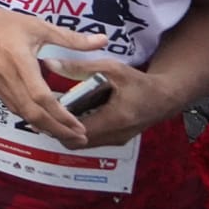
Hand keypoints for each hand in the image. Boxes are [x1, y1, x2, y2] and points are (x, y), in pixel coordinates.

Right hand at [0, 0, 106, 147]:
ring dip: (43, 126)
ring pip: (21, 113)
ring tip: (64, 132)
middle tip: (77, 137)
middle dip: (56, 129)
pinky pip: (12, 106)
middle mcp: (7, 76)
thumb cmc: (4, 21)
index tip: (79, 126)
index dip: (61, 115)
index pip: (42, 97)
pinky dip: (29, 116)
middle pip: (32, 113)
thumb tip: (103, 40)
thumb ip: (71, 38)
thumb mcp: (40, 26)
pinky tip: (41, 118)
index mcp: (20, 61)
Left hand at [44, 56, 186, 148]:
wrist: (165, 97)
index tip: (42, 108)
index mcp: (115, 119)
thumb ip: (79, 67)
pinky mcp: (116, 140)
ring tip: (54, 110)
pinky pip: (91, 140)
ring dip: (66, 130)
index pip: (77, 132)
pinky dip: (77, 130)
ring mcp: (116, 140)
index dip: (57, 123)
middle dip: (58, 128)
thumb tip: (48, 64)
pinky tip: (70, 112)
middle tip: (44, 109)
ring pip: (82, 144)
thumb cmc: (139, 82)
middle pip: (76, 142)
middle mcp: (115, 135)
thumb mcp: (111, 69)